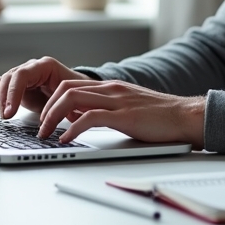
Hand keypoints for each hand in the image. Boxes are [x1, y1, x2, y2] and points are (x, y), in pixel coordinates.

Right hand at [0, 57, 88, 118]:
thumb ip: (59, 106)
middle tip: (5, 117)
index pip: (23, 74)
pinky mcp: (15, 87)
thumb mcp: (70, 98)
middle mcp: (30, 68)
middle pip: (9, 78)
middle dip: (4, 99)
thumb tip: (51, 121)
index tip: (10, 111)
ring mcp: (21, 77)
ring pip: (1, 83)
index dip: (14, 92)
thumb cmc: (75, 93)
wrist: (77, 92)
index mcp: (44, 66)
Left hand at [38, 79, 205, 148]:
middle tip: (40, 127)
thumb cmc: (160, 116)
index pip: (71, 85)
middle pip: (66, 88)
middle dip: (47, 108)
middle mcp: (111, 89)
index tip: (45, 118)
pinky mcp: (123, 116)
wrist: (184, 116)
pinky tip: (66, 139)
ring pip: (72, 99)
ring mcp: (117, 100)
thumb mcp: (128, 108)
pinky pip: (89, 117)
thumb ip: (107, 109)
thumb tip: (83, 118)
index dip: (52, 100)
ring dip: (53, 117)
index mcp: (111, 87)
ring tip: (46, 133)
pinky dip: (72, 128)